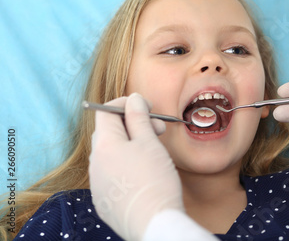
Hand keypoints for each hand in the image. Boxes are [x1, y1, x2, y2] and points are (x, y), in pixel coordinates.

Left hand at [89, 93, 182, 240]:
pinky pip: (112, 174)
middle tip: (157, 130)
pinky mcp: (104, 200)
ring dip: (130, 145)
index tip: (146, 106)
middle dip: (132, 124)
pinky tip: (145, 173)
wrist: (154, 224)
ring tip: (153, 152)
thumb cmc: (154, 181)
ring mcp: (97, 184)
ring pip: (111, 154)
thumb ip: (139, 117)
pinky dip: (126, 165)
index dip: (126, 103)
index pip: (106, 111)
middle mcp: (95, 163)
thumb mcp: (149, 143)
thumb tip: (133, 99)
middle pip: (108, 132)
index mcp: (104, 145)